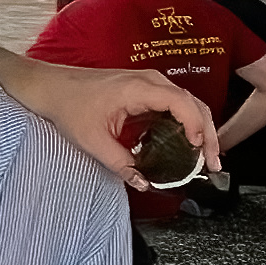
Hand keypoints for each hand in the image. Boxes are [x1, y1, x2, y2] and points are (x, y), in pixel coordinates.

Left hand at [35, 62, 218, 184]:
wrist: (52, 87)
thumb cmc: (69, 107)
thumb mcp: (92, 141)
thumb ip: (121, 163)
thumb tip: (144, 183)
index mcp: (138, 88)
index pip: (181, 103)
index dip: (196, 125)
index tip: (200, 149)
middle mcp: (150, 81)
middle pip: (193, 103)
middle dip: (208, 133)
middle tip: (213, 163)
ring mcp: (150, 83)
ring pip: (188, 103)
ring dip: (201, 129)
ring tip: (207, 158)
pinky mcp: (146, 90)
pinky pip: (175, 105)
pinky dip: (187, 123)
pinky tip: (189, 145)